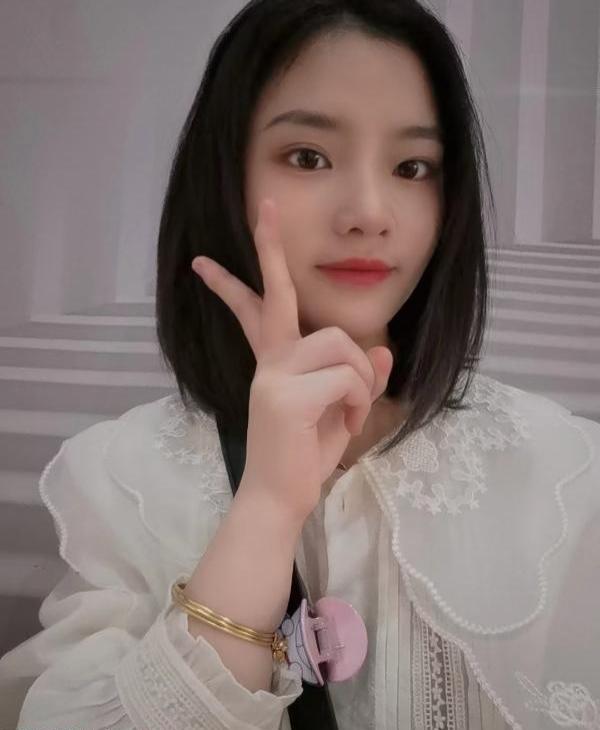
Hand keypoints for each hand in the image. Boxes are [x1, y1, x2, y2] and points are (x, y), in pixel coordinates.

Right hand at [191, 198, 392, 523]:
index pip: (255, 311)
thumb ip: (358, 379)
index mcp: (274, 362)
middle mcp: (269, 362)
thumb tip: (383, 352)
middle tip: (265, 205)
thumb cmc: (306, 456)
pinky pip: (346, 377)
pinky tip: (349, 423)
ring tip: (351, 411)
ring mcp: (273, 376)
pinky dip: (360, 400)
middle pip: (279, 296)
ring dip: (360, 378)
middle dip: (270, 248)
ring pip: (340, 344)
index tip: (203, 260)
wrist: (280, 499)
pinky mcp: (286, 396)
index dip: (234, 281)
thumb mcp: (340, 412)